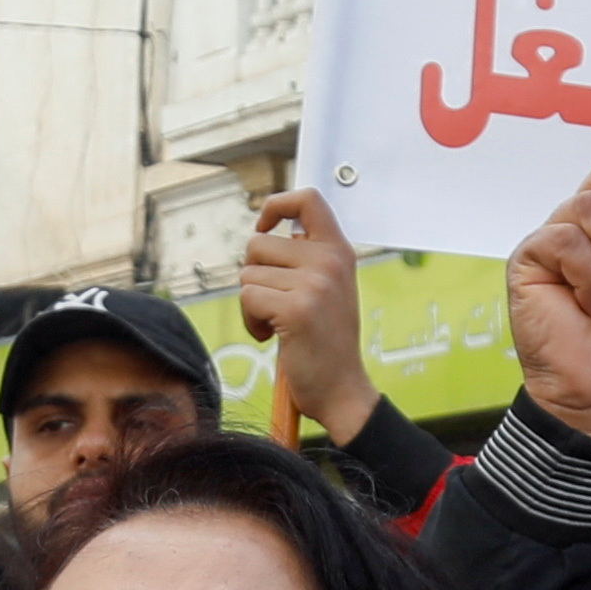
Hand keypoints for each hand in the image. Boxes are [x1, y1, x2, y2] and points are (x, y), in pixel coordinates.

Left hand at [237, 186, 381, 443]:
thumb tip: (270, 232)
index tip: (263, 227)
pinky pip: (248, 298)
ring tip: (276, 324)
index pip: (307, 199)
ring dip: (251, 303)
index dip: (276, 205)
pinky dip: (250, 322)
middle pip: (258, 244)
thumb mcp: (328, 288)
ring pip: (248, 274)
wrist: (342, 390)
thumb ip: (307, 258)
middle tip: (274, 304)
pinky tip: (270, 337)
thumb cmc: (327, 343)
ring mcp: (315, 283)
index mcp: (338, 251)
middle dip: (254, 276)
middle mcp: (330, 260)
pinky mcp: (296, 308)